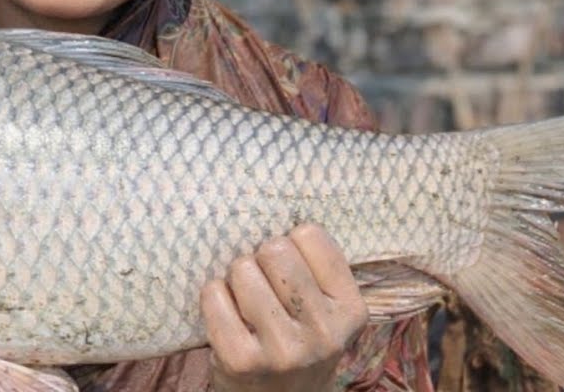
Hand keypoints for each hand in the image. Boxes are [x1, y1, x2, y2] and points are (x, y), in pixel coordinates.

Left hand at [200, 224, 367, 391]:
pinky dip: (213, 297)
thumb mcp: (324, 310)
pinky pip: (213, 294)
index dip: (290, 243)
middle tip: (261, 285)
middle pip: (274, 249)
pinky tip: (226, 315)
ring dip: (235, 278)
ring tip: (244, 303)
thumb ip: (314, 268)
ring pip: (243, 268)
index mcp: (351, 309)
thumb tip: (276, 202)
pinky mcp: (242, 360)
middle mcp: (324, 332)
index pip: (310, 234)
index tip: (288, 267)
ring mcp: (284, 350)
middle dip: (259, 259)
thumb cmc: (296, 342)